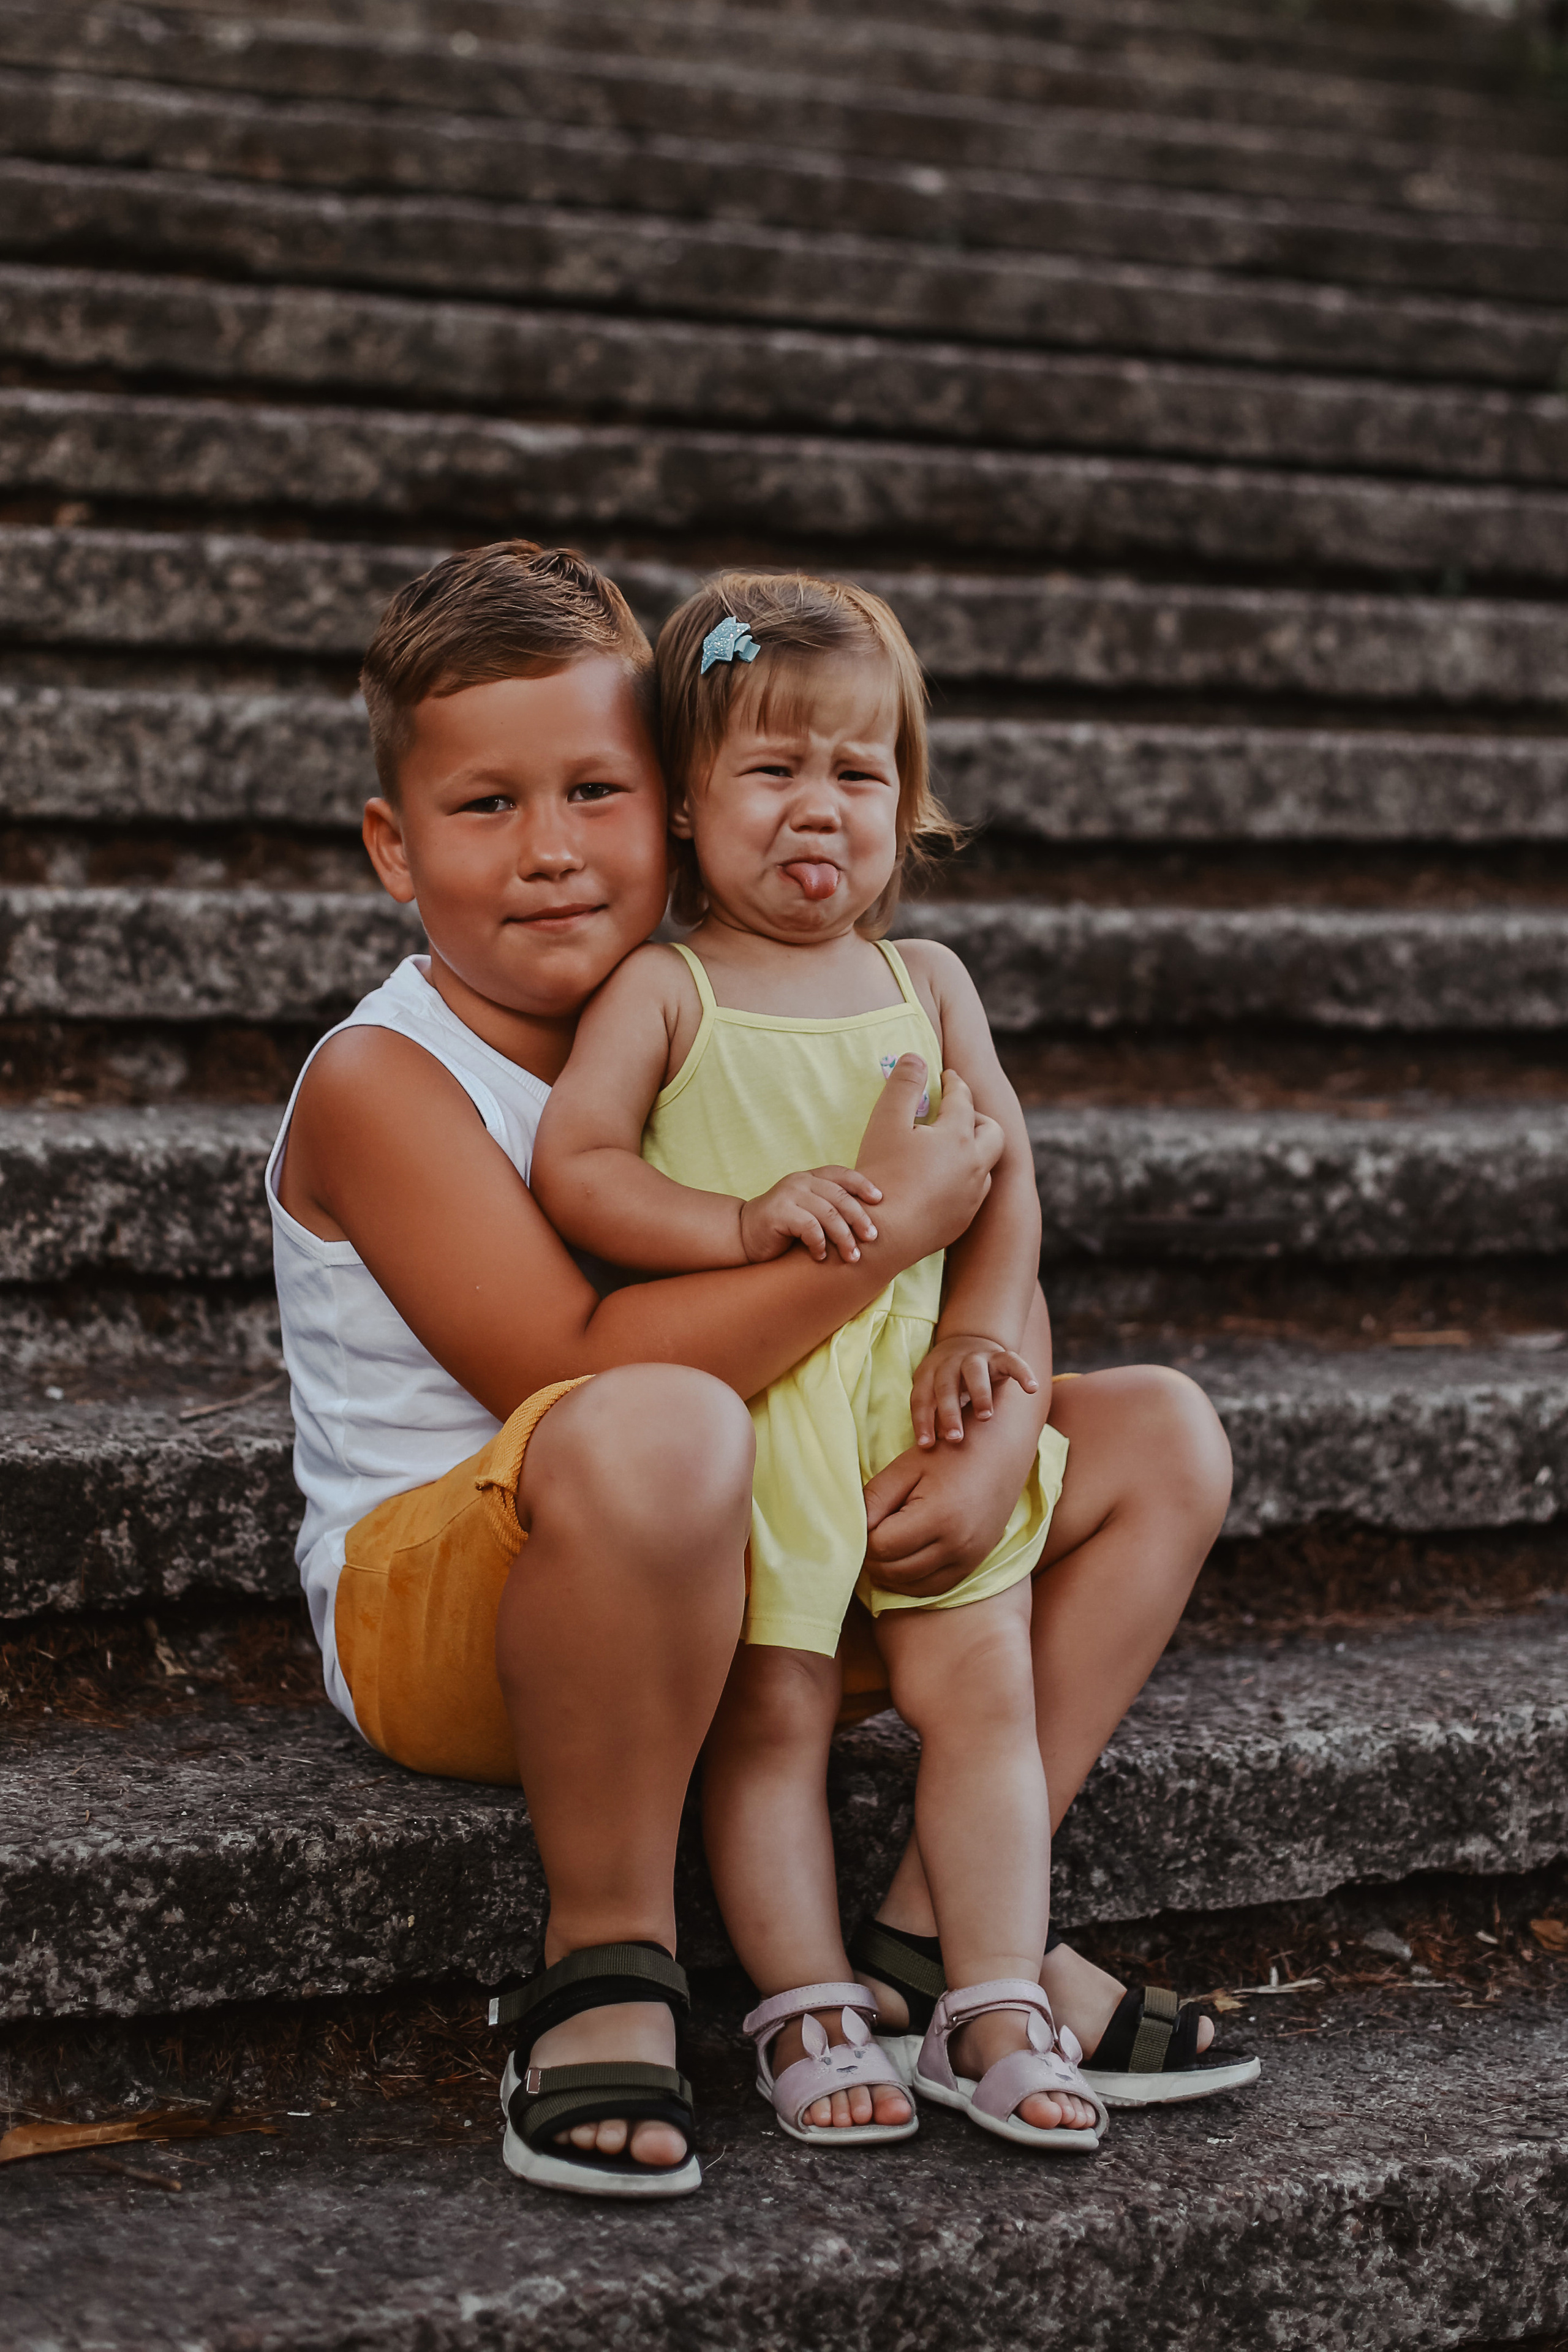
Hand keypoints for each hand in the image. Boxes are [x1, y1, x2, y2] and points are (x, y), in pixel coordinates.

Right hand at [738, 1166, 882, 1264]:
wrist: (744, 1236)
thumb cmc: (783, 1229)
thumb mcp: (809, 1212)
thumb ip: (830, 1208)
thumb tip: (870, 1220)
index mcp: (810, 1178)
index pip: (842, 1174)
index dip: (863, 1185)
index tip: (880, 1201)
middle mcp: (799, 1181)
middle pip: (840, 1197)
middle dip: (860, 1218)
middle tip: (872, 1238)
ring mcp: (788, 1195)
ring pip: (828, 1213)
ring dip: (844, 1237)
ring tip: (852, 1256)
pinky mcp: (778, 1213)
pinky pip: (809, 1227)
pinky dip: (819, 1244)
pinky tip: (820, 1257)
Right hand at [855, 1057, 1003, 1265]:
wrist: (883, 1235)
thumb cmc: (881, 1173)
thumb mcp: (886, 1121)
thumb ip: (903, 1085)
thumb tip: (916, 1057)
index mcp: (958, 1137)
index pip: (963, 1098)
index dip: (954, 1082)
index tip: (946, 1076)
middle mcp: (975, 1166)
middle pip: (992, 1132)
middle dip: (977, 1117)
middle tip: (956, 1113)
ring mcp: (972, 1196)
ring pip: (986, 1165)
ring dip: (973, 1151)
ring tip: (949, 1148)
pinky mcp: (963, 1220)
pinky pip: (974, 1192)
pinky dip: (965, 1178)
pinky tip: (942, 1180)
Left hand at [862, 1431, 1031, 1599]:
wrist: (999, 1454)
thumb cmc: (947, 1455)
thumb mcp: (905, 1468)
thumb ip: (875, 1499)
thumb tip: (851, 1530)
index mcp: (938, 1517)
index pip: (881, 1547)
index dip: (863, 1536)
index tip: (865, 1520)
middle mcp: (956, 1546)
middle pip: (893, 1571)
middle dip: (872, 1557)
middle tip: (869, 1533)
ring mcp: (967, 1559)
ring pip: (910, 1586)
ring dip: (888, 1572)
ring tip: (882, 1546)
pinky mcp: (972, 1565)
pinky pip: (932, 1589)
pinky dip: (910, 1582)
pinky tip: (902, 1561)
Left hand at [911, 1332, 1037, 1449]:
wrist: (968, 1341)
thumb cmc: (948, 1381)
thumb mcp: (934, 1392)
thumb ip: (934, 1415)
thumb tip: (933, 1447)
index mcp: (929, 1374)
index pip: (921, 1398)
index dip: (922, 1421)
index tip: (926, 1445)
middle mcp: (950, 1363)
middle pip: (946, 1386)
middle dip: (949, 1412)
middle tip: (954, 1438)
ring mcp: (975, 1358)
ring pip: (974, 1372)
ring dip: (979, 1394)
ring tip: (985, 1417)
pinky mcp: (999, 1356)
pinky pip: (1012, 1361)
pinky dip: (1023, 1373)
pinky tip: (1032, 1389)